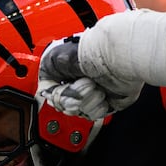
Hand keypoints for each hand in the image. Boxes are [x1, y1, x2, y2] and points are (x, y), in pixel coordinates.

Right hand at [38, 10, 165, 117]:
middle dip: (72, 97)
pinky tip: (102, 94)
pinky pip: (94, 115)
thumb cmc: (96, 51)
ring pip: (78, 111)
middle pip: (63, 104)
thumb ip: (45, 71)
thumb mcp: (57, 58)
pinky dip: (96, 107)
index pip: (50, 90)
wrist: (122, 56)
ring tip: (95, 86)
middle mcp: (80, 78)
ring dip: (85, 100)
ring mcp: (94, 90)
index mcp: (67, 67)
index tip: (58, 89)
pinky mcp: (109, 101)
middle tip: (84, 84)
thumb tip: (42, 86)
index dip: (55, 93)